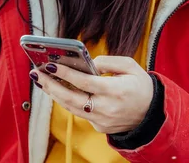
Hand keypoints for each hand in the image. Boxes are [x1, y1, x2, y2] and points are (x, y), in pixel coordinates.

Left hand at [30, 56, 153, 133]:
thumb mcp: (131, 66)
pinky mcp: (99, 127)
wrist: (152, 114)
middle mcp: (106, 108)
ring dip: (53, 93)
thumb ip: (109, 61)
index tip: (50, 64)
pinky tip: (57, 90)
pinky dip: (67, 101)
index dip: (65, 73)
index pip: (84, 82)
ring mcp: (101, 120)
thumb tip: (89, 63)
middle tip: (36, 72)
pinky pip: (79, 112)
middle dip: (50, 85)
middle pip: (70, 98)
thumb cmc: (141, 86)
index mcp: (115, 91)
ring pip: (71, 107)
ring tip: (41, 80)